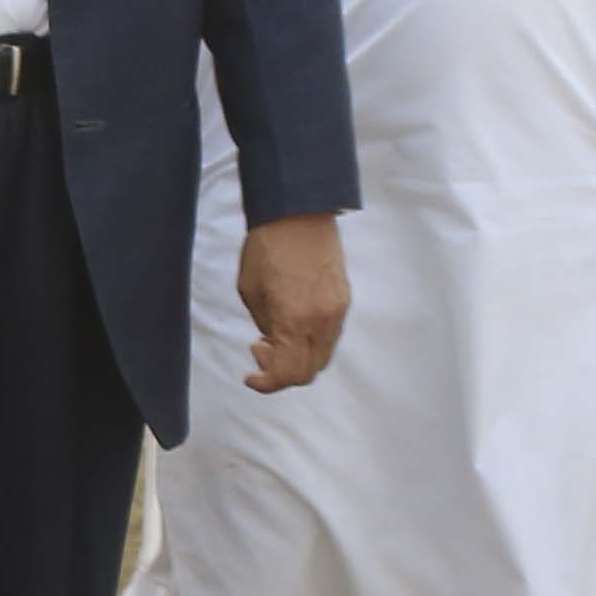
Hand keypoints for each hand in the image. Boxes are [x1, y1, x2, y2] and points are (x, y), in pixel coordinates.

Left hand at [235, 212, 348, 394]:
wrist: (298, 211)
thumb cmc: (267, 247)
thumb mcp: (250, 292)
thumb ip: (265, 326)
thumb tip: (273, 343)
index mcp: (295, 320)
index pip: (288, 374)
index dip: (267, 383)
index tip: (250, 377)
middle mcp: (323, 321)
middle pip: (309, 372)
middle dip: (282, 373)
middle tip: (260, 351)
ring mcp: (338, 311)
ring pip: (322, 356)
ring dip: (298, 358)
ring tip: (274, 337)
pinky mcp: (344, 299)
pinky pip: (330, 336)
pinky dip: (311, 343)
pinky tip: (292, 324)